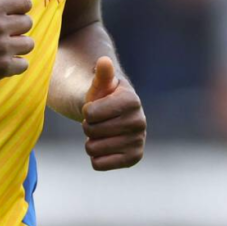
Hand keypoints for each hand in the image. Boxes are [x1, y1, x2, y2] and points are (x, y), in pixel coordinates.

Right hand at [0, 0, 33, 89]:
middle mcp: (0, 26)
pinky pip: (23, 65)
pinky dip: (14, 64)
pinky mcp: (1, 68)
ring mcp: (2, 48)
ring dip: (17, 46)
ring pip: (28, 44)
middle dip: (16, 28)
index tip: (6, 16)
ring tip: (0, 48)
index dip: (17, 9)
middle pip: (28, 23)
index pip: (25, 3)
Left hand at [82, 56, 145, 170]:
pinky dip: (96, 157)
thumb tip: (103, 61)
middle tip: (98, 122)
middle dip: (87, 126)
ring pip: (92, 148)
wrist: (116, 117)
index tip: (95, 108)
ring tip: (102, 134)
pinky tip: (105, 147)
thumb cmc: (104, 98)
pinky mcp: (134, 158)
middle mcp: (139, 121)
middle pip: (90, 131)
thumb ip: (101, 74)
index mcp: (131, 100)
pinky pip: (99, 164)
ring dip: (91, 142)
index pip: (90, 113)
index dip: (86, 111)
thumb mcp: (100, 85)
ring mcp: (138, 141)